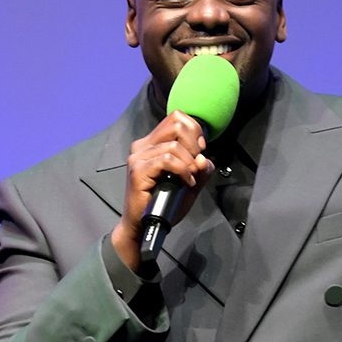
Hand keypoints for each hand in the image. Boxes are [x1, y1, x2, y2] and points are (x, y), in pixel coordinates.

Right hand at [112, 110, 213, 271]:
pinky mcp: (138, 170)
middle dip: (194, 144)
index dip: (194, 130)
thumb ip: (200, 168)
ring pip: (175, 146)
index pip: (176, 117)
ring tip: (190, 178)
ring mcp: (138, 157)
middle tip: (195, 163)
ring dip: (189, 163)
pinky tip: (186, 181)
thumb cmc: (162, 203)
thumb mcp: (189, 182)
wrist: (144, 225)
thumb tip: (204, 158)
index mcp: (152, 143)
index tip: (200, 149)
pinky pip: (167, 160)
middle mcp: (143, 146)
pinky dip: (182, 170)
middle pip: (177, 125)